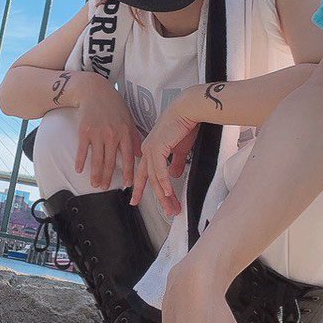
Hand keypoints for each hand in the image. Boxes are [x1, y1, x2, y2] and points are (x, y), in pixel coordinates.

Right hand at [74, 77, 142, 189]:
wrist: (95, 91)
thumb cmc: (114, 105)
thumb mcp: (128, 119)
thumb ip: (134, 137)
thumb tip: (140, 155)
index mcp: (125, 133)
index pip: (129, 157)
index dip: (128, 173)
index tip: (128, 184)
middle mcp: (112, 135)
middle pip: (110, 162)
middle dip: (108, 177)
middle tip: (105, 188)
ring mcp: (97, 134)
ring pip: (97, 159)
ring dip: (95, 174)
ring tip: (95, 184)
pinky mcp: (84, 131)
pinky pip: (82, 150)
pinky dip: (80, 161)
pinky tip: (79, 170)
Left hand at [131, 94, 199, 214]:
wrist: (187, 110)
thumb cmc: (184, 126)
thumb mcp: (179, 149)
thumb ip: (176, 163)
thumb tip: (174, 175)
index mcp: (150, 150)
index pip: (144, 173)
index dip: (140, 189)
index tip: (135, 201)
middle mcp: (147, 150)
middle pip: (152, 180)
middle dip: (160, 199)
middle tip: (168, 212)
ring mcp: (151, 149)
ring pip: (156, 178)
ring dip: (165, 196)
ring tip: (173, 208)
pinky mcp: (158, 148)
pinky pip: (160, 171)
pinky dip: (165, 183)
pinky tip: (169, 193)